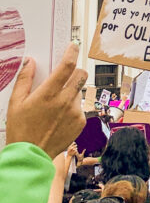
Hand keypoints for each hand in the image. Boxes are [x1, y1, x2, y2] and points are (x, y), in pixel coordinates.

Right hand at [6, 43, 86, 157]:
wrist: (31, 156)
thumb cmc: (20, 129)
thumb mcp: (16, 102)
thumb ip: (25, 79)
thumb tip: (30, 61)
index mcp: (48, 94)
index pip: (67, 66)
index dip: (72, 53)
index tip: (73, 46)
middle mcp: (65, 101)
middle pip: (81, 75)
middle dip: (76, 70)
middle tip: (67, 74)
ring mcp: (75, 112)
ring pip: (79, 92)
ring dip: (71, 92)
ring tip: (56, 104)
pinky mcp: (81, 122)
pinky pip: (80, 107)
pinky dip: (72, 107)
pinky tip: (59, 117)